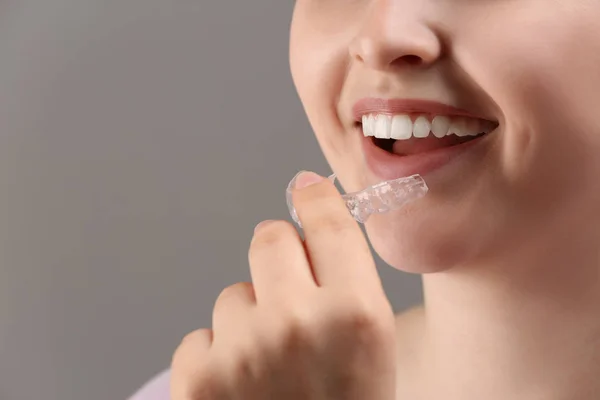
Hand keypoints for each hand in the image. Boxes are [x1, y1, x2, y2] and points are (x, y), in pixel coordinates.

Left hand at [171, 171, 396, 399]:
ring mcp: (243, 349)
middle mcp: (298, 322)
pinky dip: (219, 356)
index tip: (305, 191)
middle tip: (289, 300)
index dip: (315, 200)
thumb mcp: (371, 352)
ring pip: (234, 293)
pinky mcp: (197, 376)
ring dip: (249, 321)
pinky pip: (203, 334)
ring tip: (270, 371)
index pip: (328, 223)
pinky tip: (241, 392)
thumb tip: (312, 219)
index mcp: (357, 316)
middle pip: (269, 238)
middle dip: (279, 260)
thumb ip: (346, 285)